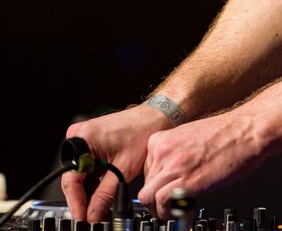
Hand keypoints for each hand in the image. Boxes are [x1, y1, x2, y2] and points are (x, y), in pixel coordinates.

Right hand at [61, 104, 172, 220]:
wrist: (155, 116)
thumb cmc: (142, 131)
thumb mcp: (123, 168)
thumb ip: (105, 195)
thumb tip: (93, 215)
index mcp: (83, 138)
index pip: (71, 179)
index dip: (76, 203)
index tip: (82, 218)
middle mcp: (80, 137)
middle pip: (74, 178)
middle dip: (84, 200)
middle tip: (92, 217)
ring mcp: (85, 140)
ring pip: (81, 176)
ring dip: (90, 194)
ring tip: (100, 209)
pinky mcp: (93, 145)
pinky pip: (88, 170)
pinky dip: (95, 184)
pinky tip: (103, 196)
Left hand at [139, 107, 266, 216]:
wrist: (247, 129)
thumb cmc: (227, 134)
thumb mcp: (191, 138)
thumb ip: (176, 154)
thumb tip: (171, 174)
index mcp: (162, 139)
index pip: (145, 172)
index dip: (157, 186)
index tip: (168, 192)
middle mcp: (163, 151)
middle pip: (145, 186)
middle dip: (158, 200)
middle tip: (174, 205)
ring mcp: (172, 165)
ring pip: (147, 198)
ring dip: (160, 210)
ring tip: (177, 211)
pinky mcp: (185, 180)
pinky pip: (161, 204)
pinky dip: (169, 213)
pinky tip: (184, 210)